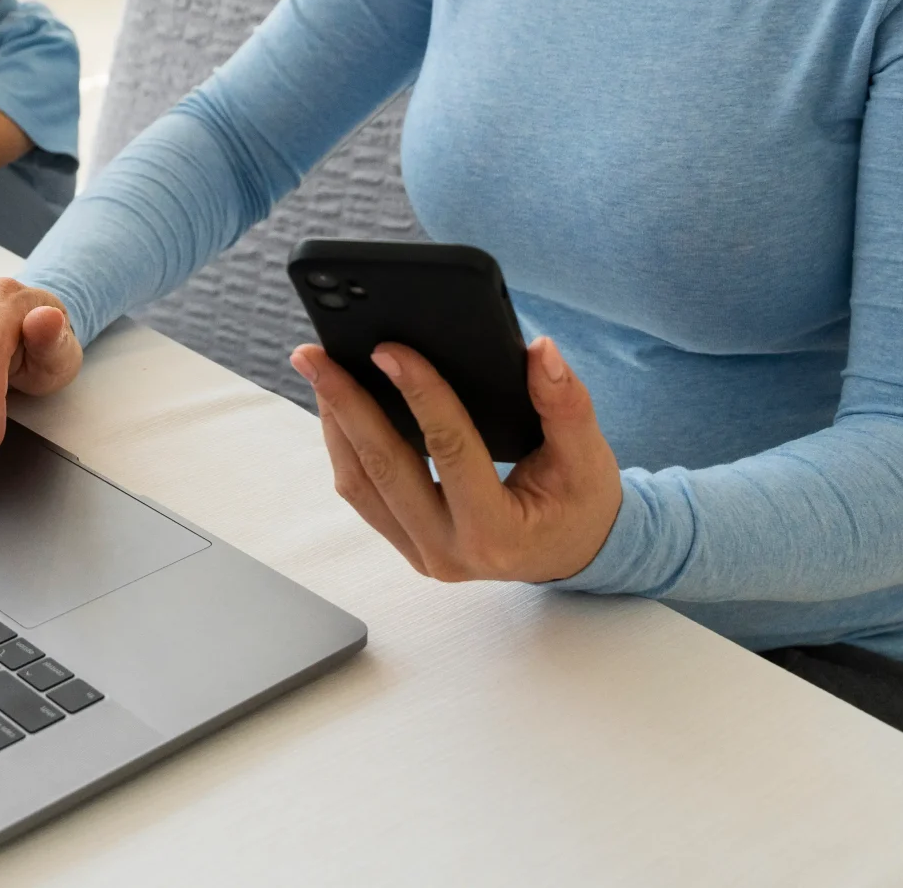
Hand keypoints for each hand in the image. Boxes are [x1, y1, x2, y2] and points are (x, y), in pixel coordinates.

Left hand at [292, 335, 621, 583]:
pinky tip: (338, 403)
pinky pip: (365, 494)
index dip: (420, 395)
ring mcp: (423, 552)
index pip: (451, 451)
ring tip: (318, 370)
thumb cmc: (580, 503)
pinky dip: (347, 445)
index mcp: (497, 533)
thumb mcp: (587, 456)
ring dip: (336, 424)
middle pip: (386, 469)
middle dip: (348, 404)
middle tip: (315, 354)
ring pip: (362, 484)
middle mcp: (450, 551)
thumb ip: (566, 404)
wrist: (572, 552)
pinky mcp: (408, 542)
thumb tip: (541, 351)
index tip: (388, 350)